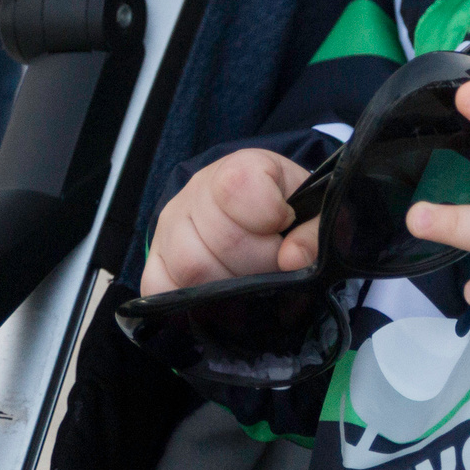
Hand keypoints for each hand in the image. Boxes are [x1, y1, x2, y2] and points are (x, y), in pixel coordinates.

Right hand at [141, 149, 321, 295]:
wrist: (253, 209)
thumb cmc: (284, 207)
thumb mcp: (311, 208)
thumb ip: (314, 230)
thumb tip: (294, 259)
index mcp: (237, 168)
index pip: (238, 187)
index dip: (270, 216)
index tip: (284, 222)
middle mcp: (194, 192)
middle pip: (222, 240)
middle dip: (260, 260)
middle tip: (272, 259)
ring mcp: (169, 227)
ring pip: (192, 268)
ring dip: (231, 284)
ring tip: (249, 275)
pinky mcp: (155, 261)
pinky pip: (160, 289)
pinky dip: (192, 301)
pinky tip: (219, 292)